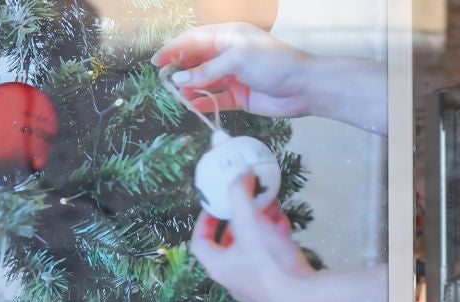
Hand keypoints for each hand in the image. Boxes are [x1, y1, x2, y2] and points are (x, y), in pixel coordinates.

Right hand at [154, 23, 312, 117]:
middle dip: (180, 70)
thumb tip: (179, 81)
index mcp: (229, 36)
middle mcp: (229, 54)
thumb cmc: (274, 64)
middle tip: (165, 82)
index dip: (174, 48)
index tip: (156, 62)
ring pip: (204, 81)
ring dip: (190, 88)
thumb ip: (206, 71)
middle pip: (197, 60)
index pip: (195, 39)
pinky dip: (203, 103)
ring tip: (177, 97)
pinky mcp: (239, 95)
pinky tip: (192, 107)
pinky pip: (215, 98)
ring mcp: (233, 75)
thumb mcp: (237, 60)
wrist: (303, 87)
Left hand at [190, 177, 308, 301]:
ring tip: (271, 206)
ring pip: (252, 247)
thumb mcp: (250, 222)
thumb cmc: (269, 262)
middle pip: (229, 242)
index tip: (214, 205)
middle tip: (250, 200)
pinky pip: (270, 256)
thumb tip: (240, 174)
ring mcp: (256, 282)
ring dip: (259, 224)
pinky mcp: (277, 283)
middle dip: (240, 217)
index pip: (200, 243)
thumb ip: (241, 195)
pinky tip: (284, 224)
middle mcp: (233, 277)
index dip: (203, 222)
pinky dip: (274, 237)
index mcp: (218, 265)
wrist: (303, 298)